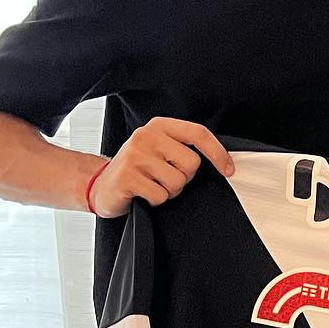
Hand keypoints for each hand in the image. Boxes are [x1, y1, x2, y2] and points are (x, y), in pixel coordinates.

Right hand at [89, 118, 232, 216]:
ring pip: (177, 181)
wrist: (99, 184)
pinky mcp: (127, 176)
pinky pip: (160, 195)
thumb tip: (221, 161)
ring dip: (169, 192)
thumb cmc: (136, 170)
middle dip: (184, 178)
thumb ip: (182, 148)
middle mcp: (146, 136)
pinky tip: (142, 194)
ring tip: (152, 186)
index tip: (229, 170)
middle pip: (192, 163)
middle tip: (164, 178)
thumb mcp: (159, 150)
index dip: (218, 153)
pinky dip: (156, 201)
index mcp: (159, 126)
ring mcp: (135, 155)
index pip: (198, 133)